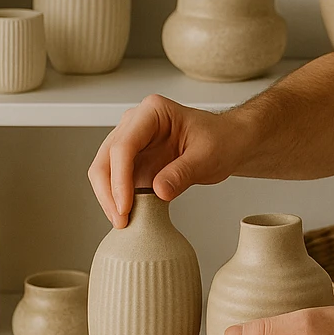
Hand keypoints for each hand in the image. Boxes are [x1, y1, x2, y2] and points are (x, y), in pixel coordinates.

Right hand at [88, 94, 256, 226]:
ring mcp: (131, 141)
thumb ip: (183, 172)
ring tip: (124, 222)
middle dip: (109, 192)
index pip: (124, 145)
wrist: (229, 142)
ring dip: (109, 198)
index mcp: (153, 112)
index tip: (125, 206)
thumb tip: (158, 191)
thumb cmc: (222, 139)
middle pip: (106, 158)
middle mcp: (135, 123)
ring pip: (104, 171)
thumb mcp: (209, 156)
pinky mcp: (133, 160)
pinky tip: (129, 216)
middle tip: (121, 220)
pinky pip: (116, 181)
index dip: (120, 178)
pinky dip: (118, 199)